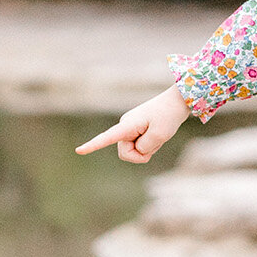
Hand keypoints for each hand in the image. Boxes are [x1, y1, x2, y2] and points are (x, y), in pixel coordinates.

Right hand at [76, 88, 190, 163]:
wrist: (177, 102)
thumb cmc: (168, 116)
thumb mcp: (160, 135)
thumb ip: (144, 148)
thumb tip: (137, 151)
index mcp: (127, 125)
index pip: (107, 137)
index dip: (93, 145)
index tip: (79, 150)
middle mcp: (125, 126)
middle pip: (126, 153)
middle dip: (141, 154)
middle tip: (157, 142)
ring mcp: (130, 128)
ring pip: (133, 151)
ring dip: (147, 149)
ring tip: (158, 135)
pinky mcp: (135, 130)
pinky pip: (139, 146)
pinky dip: (149, 145)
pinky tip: (157, 134)